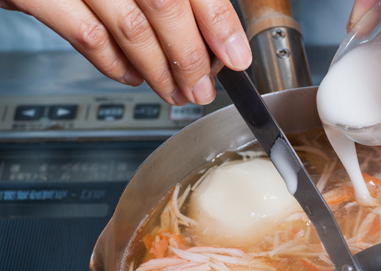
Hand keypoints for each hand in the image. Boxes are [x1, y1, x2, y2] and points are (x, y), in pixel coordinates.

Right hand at [0, 0, 251, 105]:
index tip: (236, 57)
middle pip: (165, 6)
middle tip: (202, 89)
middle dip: (189, 58)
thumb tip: (214, 34)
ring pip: (130, 28)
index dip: (219, 23)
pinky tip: (134, 76)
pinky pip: (87, 36)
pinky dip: (114, 64)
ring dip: (158, 71)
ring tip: (175, 93)